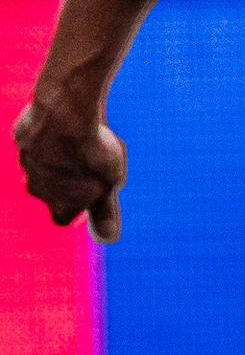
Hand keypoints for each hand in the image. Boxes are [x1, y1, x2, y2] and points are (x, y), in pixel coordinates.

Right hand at [14, 94, 124, 239]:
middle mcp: (38, 189)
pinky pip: (38, 139)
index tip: (91, 193)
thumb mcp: (109, 184)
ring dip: (59, 156)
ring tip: (82, 140)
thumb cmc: (92, 153)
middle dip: (68, 180)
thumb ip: (105, 211)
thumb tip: (110, 237)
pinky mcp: (23, 139)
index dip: (77, 206)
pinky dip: (50, 134)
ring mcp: (27, 163)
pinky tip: (67, 123)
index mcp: (60, 205)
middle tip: (88, 162)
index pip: (64, 217)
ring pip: (42, 165)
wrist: (64, 117)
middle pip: (51, 191)